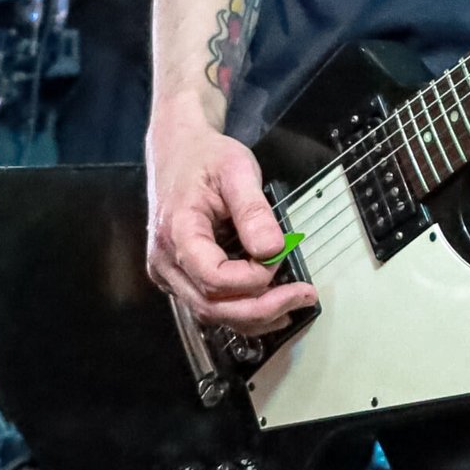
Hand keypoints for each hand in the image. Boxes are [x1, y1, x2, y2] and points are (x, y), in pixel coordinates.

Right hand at [145, 109, 317, 335]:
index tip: (280, 255)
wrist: (178, 153)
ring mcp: (168, 273)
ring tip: (293, 303)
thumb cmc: (206, 158)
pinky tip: (270, 303)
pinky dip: (240, 310)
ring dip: (253, 316)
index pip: (213, 277)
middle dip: (262, 309)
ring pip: (209, 313)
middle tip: (303, 296)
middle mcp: (165, 262)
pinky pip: (207, 305)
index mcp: (177, 232)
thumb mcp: (236, 170)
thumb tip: (273, 249)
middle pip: (211, 306)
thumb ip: (253, 210)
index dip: (251, 277)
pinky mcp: (178, 277)